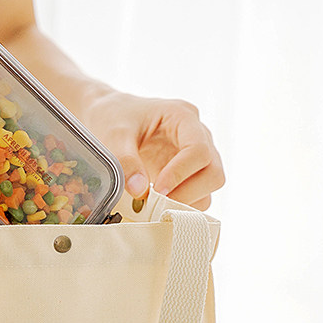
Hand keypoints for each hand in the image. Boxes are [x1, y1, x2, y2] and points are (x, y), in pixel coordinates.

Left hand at [86, 91, 224, 210]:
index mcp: (182, 116)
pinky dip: (182, 206)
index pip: (198, 149)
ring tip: (155, 206)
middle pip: (213, 171)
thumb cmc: (114, 117)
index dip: (180, 174)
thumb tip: (140, 192)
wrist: (109, 116)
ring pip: (209, 186)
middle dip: (189, 193)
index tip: (157, 190)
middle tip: (157, 204)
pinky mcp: (188, 172)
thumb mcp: (114, 134)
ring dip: (187, 202)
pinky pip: (198, 195)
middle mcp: (197, 135)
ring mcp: (195, 155)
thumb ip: (125, 161)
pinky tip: (157, 206)